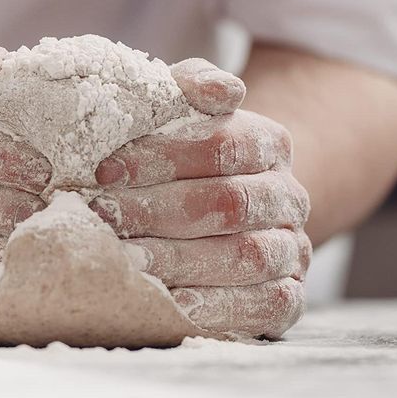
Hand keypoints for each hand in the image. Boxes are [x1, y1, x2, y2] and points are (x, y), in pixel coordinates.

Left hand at [92, 58, 310, 338]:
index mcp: (269, 143)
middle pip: (229, 203)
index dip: (163, 156)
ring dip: (179, 260)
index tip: (105, 170)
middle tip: (103, 218)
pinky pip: (264, 307)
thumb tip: (220, 89)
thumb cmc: (179, 159)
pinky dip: (217, 307)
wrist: (216, 213)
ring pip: (245, 256)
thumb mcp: (177, 113)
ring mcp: (292, 249)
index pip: (223, 144)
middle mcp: (288, 196)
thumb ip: (187, 89)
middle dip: (158, 211)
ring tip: (125, 261)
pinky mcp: (287, 298)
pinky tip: (170, 303)